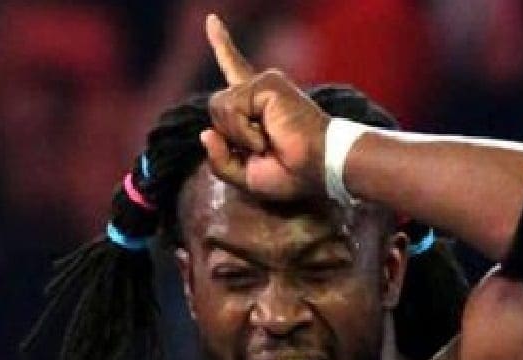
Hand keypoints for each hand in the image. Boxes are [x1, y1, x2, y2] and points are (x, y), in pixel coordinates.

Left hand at [202, 14, 329, 199]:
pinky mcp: (267, 84)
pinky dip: (243, 132)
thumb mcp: (244, 176)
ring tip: (266, 143)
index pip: (233, 71)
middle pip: (217, 108)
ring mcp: (264, 84)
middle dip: (231, 139)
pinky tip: (266, 137)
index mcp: (256, 106)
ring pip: (220, 108)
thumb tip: (205, 132)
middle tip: (264, 150)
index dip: (222, 46)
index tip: (212, 20)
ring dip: (238, 136)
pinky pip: (231, 108)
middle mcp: (260, 90)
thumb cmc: (290, 175)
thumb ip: (219, 160)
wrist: (318, 169)